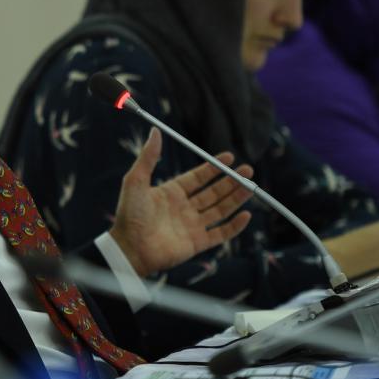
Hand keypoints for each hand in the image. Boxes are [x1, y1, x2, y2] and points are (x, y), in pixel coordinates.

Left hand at [107, 129, 253, 278]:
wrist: (128, 248)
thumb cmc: (129, 214)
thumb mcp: (136, 180)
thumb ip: (148, 157)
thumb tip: (155, 131)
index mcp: (171, 193)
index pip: (198, 177)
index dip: (214, 168)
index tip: (229, 157)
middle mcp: (183, 208)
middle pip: (213, 192)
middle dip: (231, 181)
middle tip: (247, 170)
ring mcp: (191, 226)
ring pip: (220, 210)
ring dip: (236, 199)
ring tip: (251, 186)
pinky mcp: (197, 243)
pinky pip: (220, 233)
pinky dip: (234, 226)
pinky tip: (246, 215)